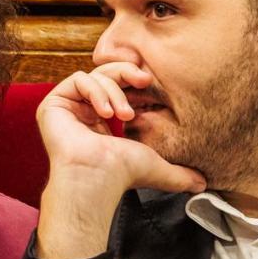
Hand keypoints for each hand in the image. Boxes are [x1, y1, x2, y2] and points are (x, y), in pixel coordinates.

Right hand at [35, 63, 205, 258]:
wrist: (97, 178)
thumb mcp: (157, 165)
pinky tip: (106, 113)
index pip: (118, 86)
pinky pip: (78, 80)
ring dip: (114, 90)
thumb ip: (179, 173)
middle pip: (106, 73)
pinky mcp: (53, 103)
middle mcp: (82, 110)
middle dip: (126, 75)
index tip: (150, 85)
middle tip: (144, 82)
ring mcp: (67, 107)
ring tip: (124, 115)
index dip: (134, 82)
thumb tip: (204, 184)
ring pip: (94, 75)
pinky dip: (96, 91)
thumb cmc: (120, 173)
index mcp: (100, 119)